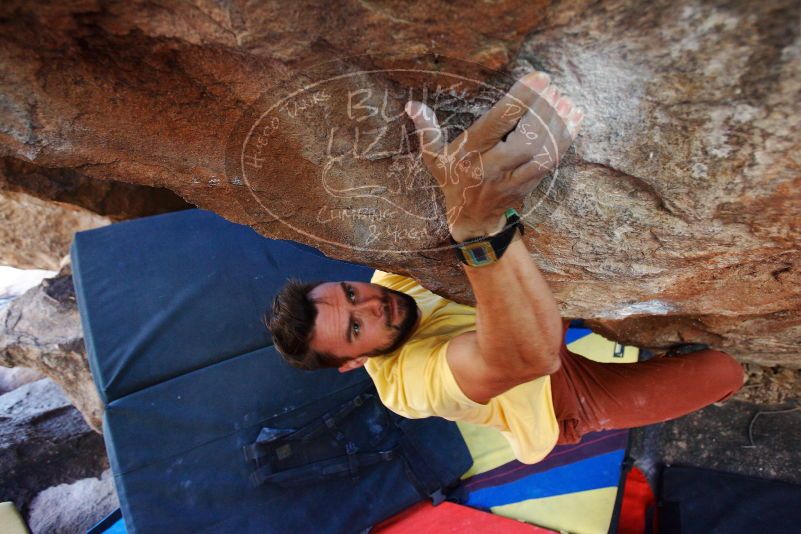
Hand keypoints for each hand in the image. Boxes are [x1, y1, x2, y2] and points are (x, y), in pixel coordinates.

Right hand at [405, 71, 582, 241]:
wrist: (472, 221)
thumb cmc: (453, 181)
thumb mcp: (434, 158)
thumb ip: (426, 130)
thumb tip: (411, 105)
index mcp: (469, 155)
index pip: (497, 123)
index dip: (520, 99)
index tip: (539, 78)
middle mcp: (491, 167)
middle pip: (526, 139)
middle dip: (543, 112)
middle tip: (552, 89)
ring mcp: (512, 179)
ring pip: (543, 152)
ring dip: (558, 125)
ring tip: (564, 100)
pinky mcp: (529, 185)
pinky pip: (552, 161)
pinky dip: (565, 139)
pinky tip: (573, 118)